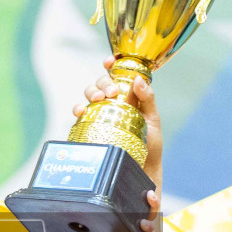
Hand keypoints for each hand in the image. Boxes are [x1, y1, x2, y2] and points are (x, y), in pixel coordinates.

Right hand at [74, 56, 162, 183]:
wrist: (142, 168)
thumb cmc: (151, 144)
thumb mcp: (153, 119)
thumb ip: (147, 99)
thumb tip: (138, 79)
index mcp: (129, 95)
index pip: (118, 74)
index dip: (112, 64)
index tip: (109, 62)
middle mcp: (113, 101)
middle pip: (102, 82)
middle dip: (103, 82)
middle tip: (111, 93)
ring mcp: (101, 113)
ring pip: (90, 94)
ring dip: (91, 92)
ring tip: (98, 100)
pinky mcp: (91, 126)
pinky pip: (80, 113)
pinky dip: (78, 108)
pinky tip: (81, 111)